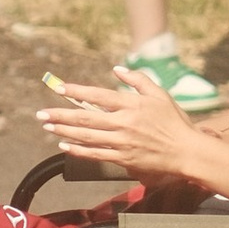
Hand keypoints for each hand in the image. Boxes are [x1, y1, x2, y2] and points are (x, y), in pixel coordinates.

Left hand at [37, 70, 205, 182]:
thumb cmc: (174, 121)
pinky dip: (78, 150)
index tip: (59, 88)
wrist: (187, 152)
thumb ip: (137, 80)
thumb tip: (116, 69)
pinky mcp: (123, 158)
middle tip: (41, 114)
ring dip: (64, 132)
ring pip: (86, 137)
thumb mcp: (159, 94)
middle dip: (60, 115)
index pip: (98, 96)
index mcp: (131, 105)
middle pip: (85, 118)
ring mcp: (122, 142)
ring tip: (47, 127)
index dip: (77, 92)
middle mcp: (124, 123)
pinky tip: (64, 146)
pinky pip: (95, 154)